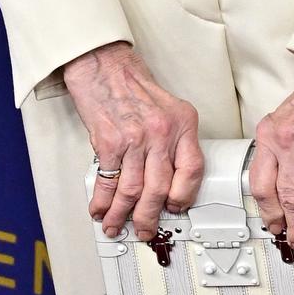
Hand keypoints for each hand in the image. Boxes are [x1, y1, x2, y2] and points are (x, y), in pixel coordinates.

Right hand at [63, 41, 204, 242]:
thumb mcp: (166, 107)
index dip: (184, 195)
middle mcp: (161, 132)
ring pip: (133, 190)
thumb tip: (167, 178)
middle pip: (160, 188)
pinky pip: (108, 180)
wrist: (102, 64)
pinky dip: (103, 200)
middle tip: (145, 230)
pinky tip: (100, 209)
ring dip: (123, 214)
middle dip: (150, 216)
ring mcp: (134, 138)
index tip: (175, 208)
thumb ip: (171, 140)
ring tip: (116, 225)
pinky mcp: (108, 142)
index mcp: (182, 123)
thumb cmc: (130, 84)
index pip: (193, 169)